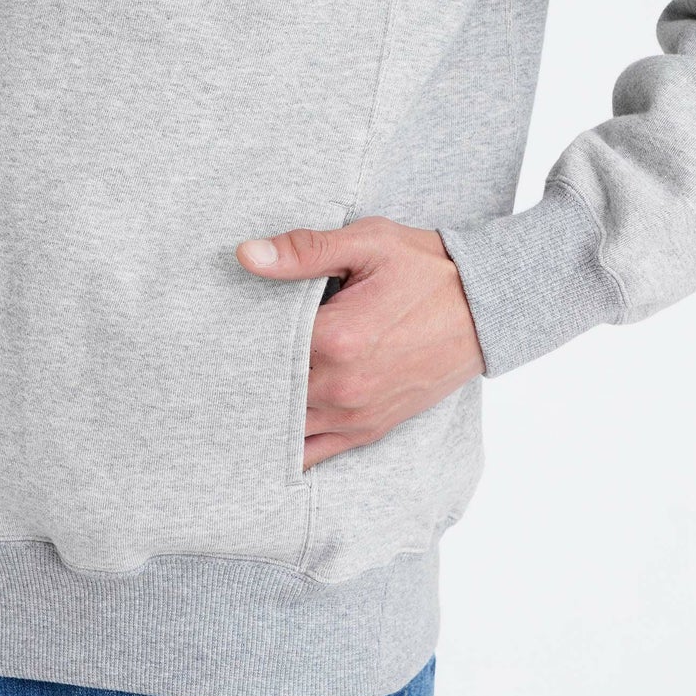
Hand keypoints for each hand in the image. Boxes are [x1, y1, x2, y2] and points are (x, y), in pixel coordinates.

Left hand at [236, 215, 484, 471]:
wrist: (488, 308)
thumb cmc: (427, 270)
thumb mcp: (369, 244)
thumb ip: (305, 251)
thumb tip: (246, 255)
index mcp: (335, 338)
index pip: (261, 350)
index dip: (235, 340)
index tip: (215, 335)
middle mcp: (342, 385)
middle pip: (267, 394)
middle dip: (242, 381)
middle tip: (207, 373)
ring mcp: (357, 413)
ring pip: (286, 430)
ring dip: (260, 418)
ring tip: (228, 407)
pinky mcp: (371, 427)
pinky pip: (317, 452)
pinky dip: (289, 450)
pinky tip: (265, 442)